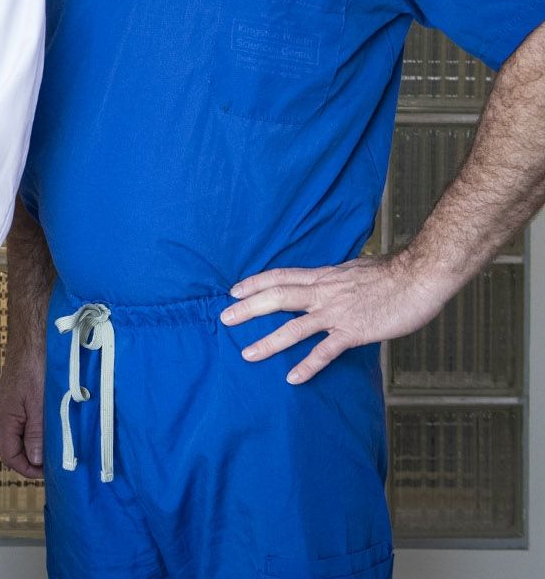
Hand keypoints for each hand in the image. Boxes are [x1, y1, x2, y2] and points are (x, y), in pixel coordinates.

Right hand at [0, 343, 45, 478]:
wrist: (34, 339)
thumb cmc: (35, 368)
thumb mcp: (38, 404)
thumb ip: (36, 433)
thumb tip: (35, 460)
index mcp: (6, 419)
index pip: (11, 456)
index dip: (29, 469)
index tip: (49, 472)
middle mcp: (6, 415)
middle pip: (17, 448)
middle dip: (35, 458)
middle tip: (58, 461)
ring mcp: (14, 407)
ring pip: (25, 435)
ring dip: (40, 444)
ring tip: (60, 445)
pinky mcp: (22, 399)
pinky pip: (29, 422)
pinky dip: (41, 430)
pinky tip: (56, 427)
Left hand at [221, 253, 452, 383]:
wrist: (420, 276)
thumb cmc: (394, 274)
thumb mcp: (355, 269)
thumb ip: (337, 278)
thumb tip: (328, 280)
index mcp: (324, 276)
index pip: (281, 276)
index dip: (255, 283)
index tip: (233, 290)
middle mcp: (324, 293)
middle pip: (277, 298)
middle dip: (248, 309)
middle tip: (224, 319)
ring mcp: (337, 313)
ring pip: (294, 327)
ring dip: (268, 342)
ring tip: (247, 355)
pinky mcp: (354, 332)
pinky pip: (325, 351)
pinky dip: (307, 365)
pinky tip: (292, 378)